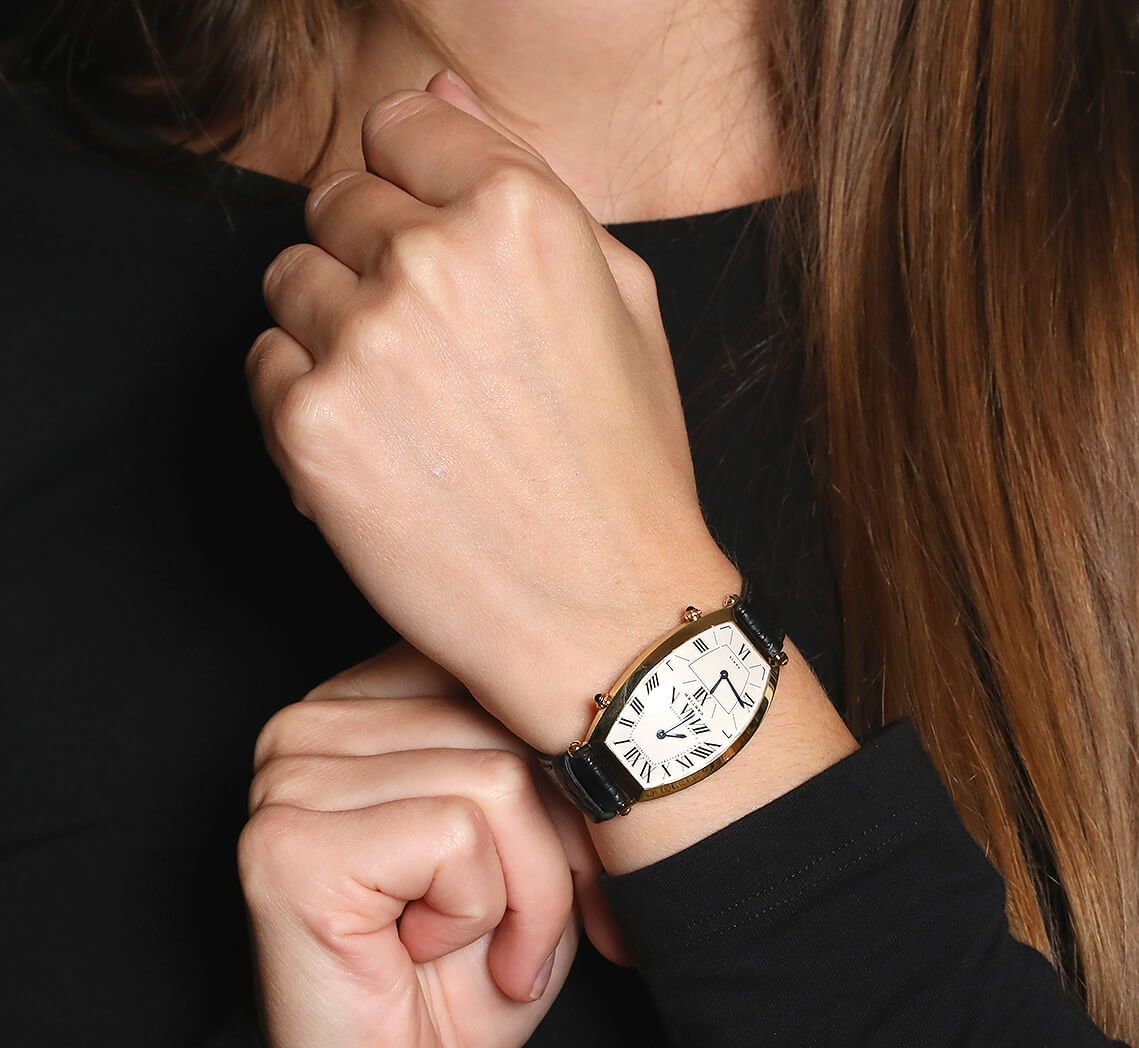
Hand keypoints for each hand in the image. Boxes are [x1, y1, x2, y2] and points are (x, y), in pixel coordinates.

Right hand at [239, 641, 624, 1047]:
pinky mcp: (289, 842)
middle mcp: (312, 723)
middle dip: (558, 847)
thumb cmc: (465, 971)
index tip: (578, 863)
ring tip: (485, 947)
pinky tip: (423, 948)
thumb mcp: (534, 844)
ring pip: (496, 780)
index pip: (501, 673)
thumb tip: (616, 711)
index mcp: (363, 704)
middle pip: (506, 725)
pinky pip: (455, 836)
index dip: (562, 774)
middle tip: (534, 933)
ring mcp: (289, 777)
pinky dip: (476, 911)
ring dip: (524, 893)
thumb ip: (546, 757)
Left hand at [247, 70, 741, 753]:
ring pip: (290, 282)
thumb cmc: (624, 467)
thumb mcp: (625, 301)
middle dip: (375, 264)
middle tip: (436, 355)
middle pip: (335, 202)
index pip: (398, 128)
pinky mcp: (312, 427)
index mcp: (520, 212)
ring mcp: (364, 343)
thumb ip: (528, 181)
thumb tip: (438, 94)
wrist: (604, 615)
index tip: (437, 254)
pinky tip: (382, 455)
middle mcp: (434, 261)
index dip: (415, 192)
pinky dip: (309, 406)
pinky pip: (267, 368)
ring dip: (335, 333)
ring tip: (411, 410)